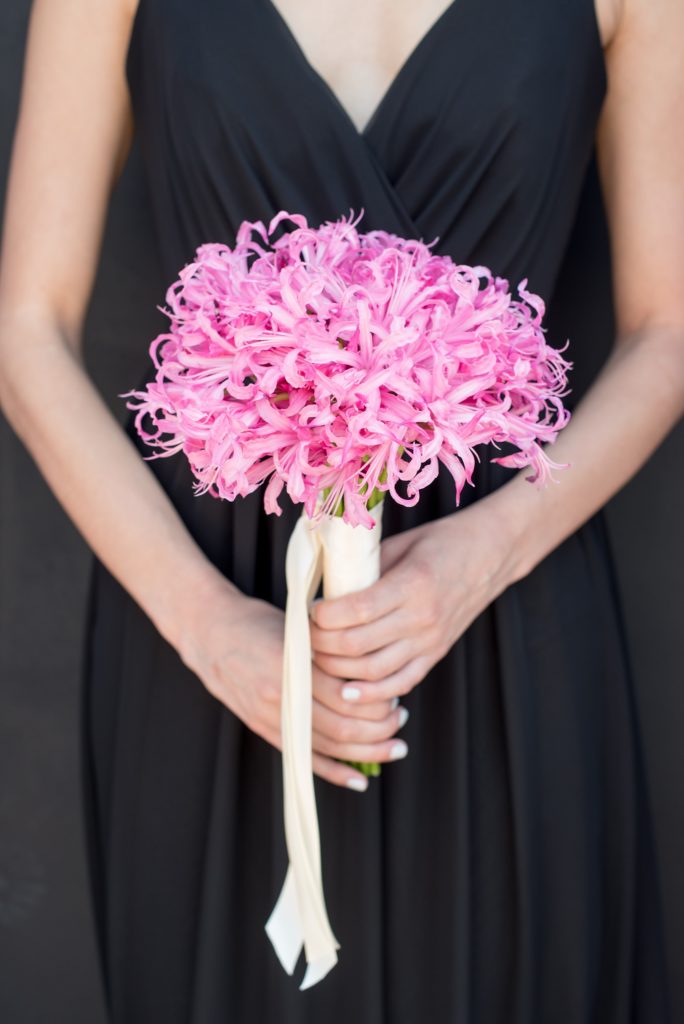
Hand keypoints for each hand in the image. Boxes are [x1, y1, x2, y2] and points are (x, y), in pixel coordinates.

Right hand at [176, 579, 408, 790]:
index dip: (379, 700)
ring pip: (330, 747)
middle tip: (401, 718)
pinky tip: (360, 779)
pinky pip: (305, 759)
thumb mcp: (298, 626)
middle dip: (381, 728)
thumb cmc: (257, 623)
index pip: (349, 695)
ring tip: (394, 745)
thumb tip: (374, 668)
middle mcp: (283, 697)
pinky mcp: (266, 731)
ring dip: (367, 751)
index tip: (396, 694)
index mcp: (294, 666)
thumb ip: (330, 648)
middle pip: (345, 726)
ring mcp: (272, 718)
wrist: (209, 634)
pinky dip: (334, 772)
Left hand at [309, 502, 514, 707]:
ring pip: (374, 672)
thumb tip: (325, 590)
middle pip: (358, 646)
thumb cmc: (441, 542)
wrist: (491, 554)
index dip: (325, 616)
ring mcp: (431, 641)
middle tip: (308, 635)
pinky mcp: (436, 655)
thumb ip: (366, 569)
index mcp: (413, 584)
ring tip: (320, 659)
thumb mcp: (399, 545)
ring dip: (339, 671)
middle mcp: (423, 618)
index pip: (357, 611)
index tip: (311, 610)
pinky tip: (348, 690)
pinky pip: (400, 683)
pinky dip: (371, 693)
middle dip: (322, 645)